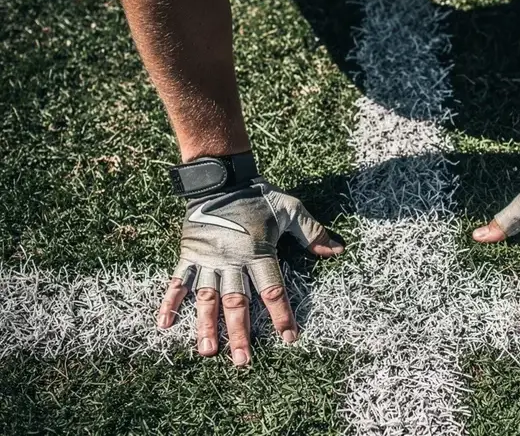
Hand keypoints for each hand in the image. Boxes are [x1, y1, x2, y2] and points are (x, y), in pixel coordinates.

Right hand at [156, 180, 343, 365]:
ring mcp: (208, 259)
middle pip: (236, 302)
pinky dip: (169, 302)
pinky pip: (178, 281)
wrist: (221, 177)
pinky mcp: (189, 254)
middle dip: (240, 333)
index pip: (272, 289)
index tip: (288, 338)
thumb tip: (338, 249)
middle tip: (242, 361)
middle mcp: (232, 260)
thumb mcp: (291, 209)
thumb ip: (313, 232)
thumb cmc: (258, 195)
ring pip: (207, 298)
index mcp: (258, 252)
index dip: (281, 314)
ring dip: (206, 326)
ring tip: (208, 352)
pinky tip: (163, 324)